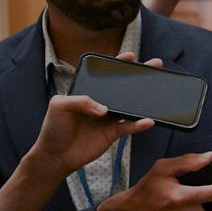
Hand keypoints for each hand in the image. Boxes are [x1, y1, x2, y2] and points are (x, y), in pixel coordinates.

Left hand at [29, 54, 157, 178]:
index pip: (104, 75)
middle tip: (154, 66)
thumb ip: (80, 101)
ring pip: (130, 106)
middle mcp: (100, 103)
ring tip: (157, 93)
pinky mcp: (113, 132)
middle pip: (122, 88)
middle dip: (139, 77)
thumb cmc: (53, 127)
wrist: (55, 155)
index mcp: (87, 91)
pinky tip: (148, 121)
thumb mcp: (58, 105)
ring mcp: (108, 118)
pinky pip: (129, 126)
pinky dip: (139, 124)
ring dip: (144, 100)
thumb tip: (104, 109)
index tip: (130, 56)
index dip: (117, 64)